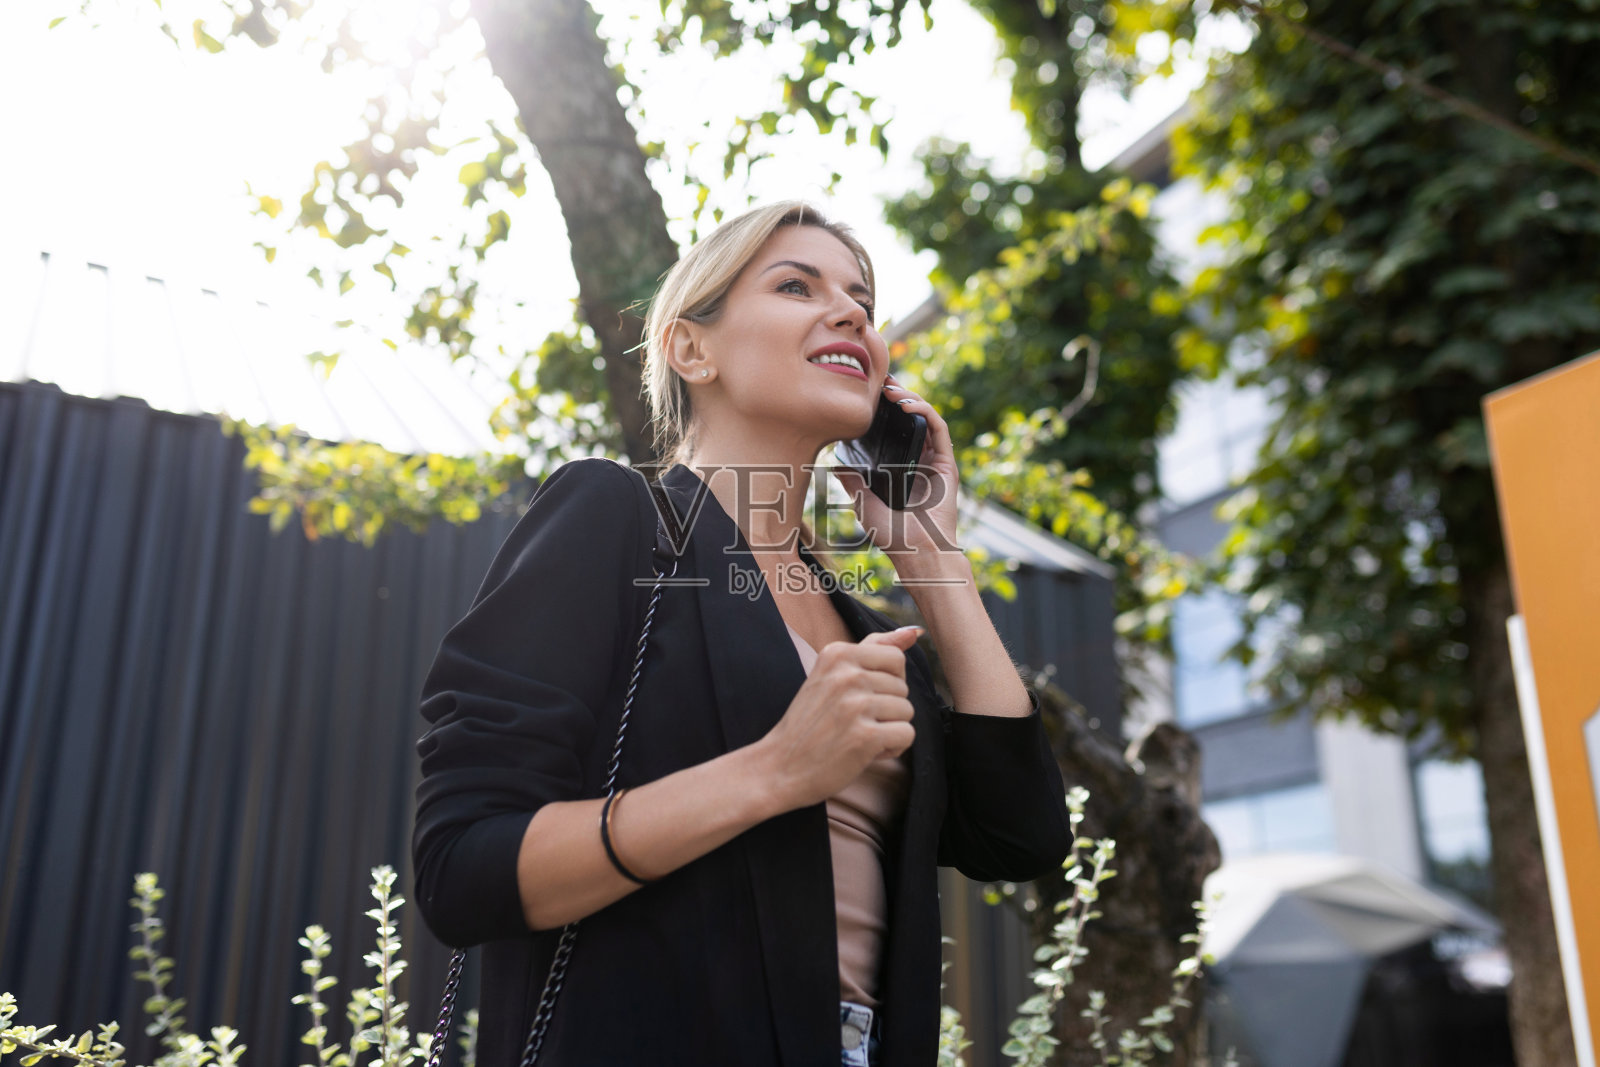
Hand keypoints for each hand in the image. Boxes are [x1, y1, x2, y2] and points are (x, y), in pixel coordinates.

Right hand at [758, 626, 920, 809]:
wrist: (780, 767)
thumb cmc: (811, 722)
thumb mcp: (832, 674)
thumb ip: (873, 648)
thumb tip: (915, 631)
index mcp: (837, 653)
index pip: (895, 658)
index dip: (886, 683)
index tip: (858, 697)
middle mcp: (846, 674)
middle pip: (902, 687)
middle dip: (886, 709)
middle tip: (851, 722)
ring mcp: (856, 705)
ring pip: (907, 711)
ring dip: (888, 729)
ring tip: (856, 736)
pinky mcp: (866, 736)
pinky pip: (906, 734)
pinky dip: (891, 748)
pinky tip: (865, 752)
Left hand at [831, 374, 962, 568]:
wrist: (918, 554)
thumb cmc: (893, 537)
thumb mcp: (863, 504)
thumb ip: (852, 482)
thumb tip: (834, 464)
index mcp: (901, 469)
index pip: (894, 431)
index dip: (883, 411)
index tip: (867, 395)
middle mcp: (920, 461)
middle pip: (911, 419)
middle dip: (897, 396)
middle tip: (880, 379)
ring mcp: (935, 461)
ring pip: (926, 418)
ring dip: (910, 399)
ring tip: (890, 390)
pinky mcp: (947, 463)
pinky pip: (938, 429)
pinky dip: (924, 412)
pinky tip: (906, 405)